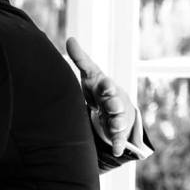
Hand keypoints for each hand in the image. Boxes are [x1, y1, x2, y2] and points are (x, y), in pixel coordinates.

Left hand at [65, 37, 134, 156]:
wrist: (115, 106)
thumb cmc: (98, 88)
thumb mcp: (90, 74)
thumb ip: (81, 59)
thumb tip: (70, 38)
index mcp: (105, 87)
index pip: (106, 85)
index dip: (106, 86)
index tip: (105, 86)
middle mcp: (114, 101)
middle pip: (115, 102)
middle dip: (114, 104)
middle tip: (113, 106)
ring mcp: (117, 117)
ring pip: (119, 120)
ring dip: (117, 123)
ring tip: (115, 126)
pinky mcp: (118, 132)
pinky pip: (119, 139)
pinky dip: (119, 144)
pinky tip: (118, 151)